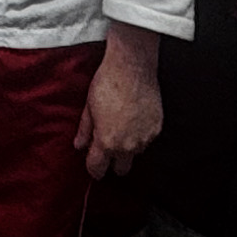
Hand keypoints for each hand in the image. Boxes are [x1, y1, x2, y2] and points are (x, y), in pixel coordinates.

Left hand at [77, 32, 163, 178]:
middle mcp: (127, 145)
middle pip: (120, 170)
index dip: (93, 168)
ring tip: (122, 128)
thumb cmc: (108, 83)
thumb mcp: (89, 107)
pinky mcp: (156, 128)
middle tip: (108, 147)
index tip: (93, 162)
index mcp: (107, 142)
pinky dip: (140, 135)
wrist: (132, 66)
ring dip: (128, 148)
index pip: (98, 169)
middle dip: (113, 163)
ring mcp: (144, 138)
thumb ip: (84, 131)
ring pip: (135, 155)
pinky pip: (147, 141)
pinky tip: (134, 119)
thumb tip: (80, 145)